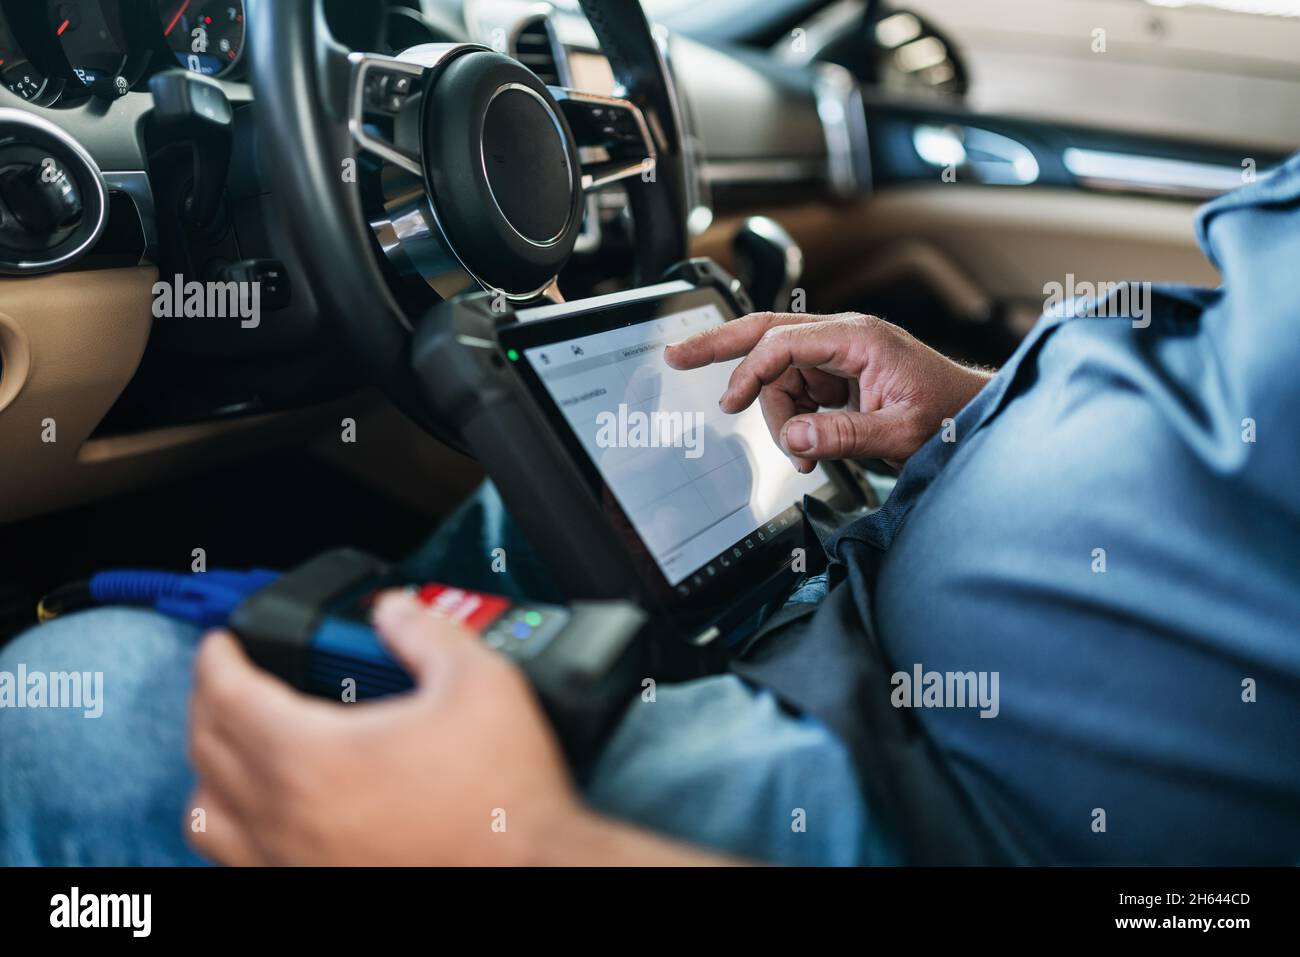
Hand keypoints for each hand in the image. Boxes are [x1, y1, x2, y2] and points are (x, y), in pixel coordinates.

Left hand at [185, 591, 581, 865]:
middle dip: (207, 702)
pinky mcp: (307, 890)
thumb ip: (428, 634)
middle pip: (205, 750)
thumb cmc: (503, 797)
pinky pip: (234, 859)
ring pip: (205, 816)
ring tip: (236, 742)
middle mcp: (285, 819)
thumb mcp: (481, 685)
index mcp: (314, 758)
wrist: (531, 874)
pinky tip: (267, 809)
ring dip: (209, 768)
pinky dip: (233, 825)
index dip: (218, 659)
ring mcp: (289, 864)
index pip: (228, 697)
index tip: (222, 642)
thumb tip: (393, 610)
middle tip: (228, 678)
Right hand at [665, 312, 991, 470]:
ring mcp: (838, 359)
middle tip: (675, 355)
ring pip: (778, 380)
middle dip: (719, 346)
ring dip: (780, 419)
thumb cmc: (949, 413)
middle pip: (765, 333)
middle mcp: (842, 340)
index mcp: (857, 338)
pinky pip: (796, 396)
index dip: (750, 372)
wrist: (971, 417)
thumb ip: (846, 435)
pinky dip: (794, 424)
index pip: (783, 342)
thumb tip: (798, 436)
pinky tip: (811, 447)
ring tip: (807, 454)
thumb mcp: (900, 431)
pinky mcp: (837, 379)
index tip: (731, 403)